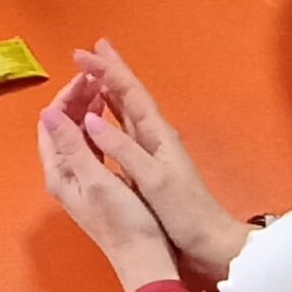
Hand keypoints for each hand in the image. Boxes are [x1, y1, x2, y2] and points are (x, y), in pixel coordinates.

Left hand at [38, 76, 172, 278]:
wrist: (145, 261)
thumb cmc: (125, 221)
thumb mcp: (97, 180)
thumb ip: (73, 147)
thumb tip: (48, 112)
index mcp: (59, 173)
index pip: (50, 124)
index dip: (65, 97)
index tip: (87, 78)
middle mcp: (64, 175)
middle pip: (60, 127)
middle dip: (74, 100)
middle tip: (97, 78)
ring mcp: (79, 180)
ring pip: (75, 135)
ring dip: (84, 111)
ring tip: (103, 91)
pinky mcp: (97, 184)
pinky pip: (89, 146)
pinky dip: (95, 128)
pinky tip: (109, 119)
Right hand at [68, 41, 249, 282]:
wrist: (208, 240)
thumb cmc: (184, 211)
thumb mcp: (154, 180)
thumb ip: (123, 149)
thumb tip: (90, 120)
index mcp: (157, 134)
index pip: (129, 93)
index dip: (107, 71)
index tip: (83, 54)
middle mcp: (155, 136)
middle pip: (128, 95)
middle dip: (108, 72)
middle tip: (88, 51)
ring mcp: (152, 150)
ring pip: (126, 111)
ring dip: (108, 90)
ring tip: (91, 75)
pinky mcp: (148, 166)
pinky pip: (124, 130)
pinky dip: (110, 117)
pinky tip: (100, 118)